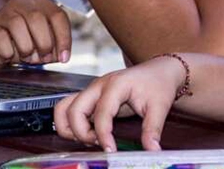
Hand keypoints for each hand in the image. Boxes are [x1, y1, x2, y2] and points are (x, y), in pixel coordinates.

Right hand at [0, 0, 71, 64]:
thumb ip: (54, 46)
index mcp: (39, 4)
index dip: (63, 38)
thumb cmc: (21, 43)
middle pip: (37, 18)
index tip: (63, 57)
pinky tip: (9, 55)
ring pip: (17, 24)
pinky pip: (0, 37)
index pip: (58, 16)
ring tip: (26, 56)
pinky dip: (8, 51)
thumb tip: (60, 55)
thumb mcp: (41, 42)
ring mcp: (3, 13)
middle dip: (44, 43)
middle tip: (43, 58)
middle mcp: (21, 4)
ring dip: (26, 47)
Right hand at [53, 54, 186, 151]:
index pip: (101, 113)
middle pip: (74, 110)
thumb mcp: (159, 107)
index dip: (103, 135)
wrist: (157, 71)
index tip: (110, 151)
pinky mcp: (89, 96)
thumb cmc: (157, 84)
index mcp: (115, 85)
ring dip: (70, 128)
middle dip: (81, 132)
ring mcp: (91, 90)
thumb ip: (153, 129)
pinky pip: (68, 108)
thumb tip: (152, 149)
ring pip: (64, 108)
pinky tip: (88, 133)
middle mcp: (98, 86)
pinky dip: (70, 123)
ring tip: (89, 139)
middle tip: (98, 143)